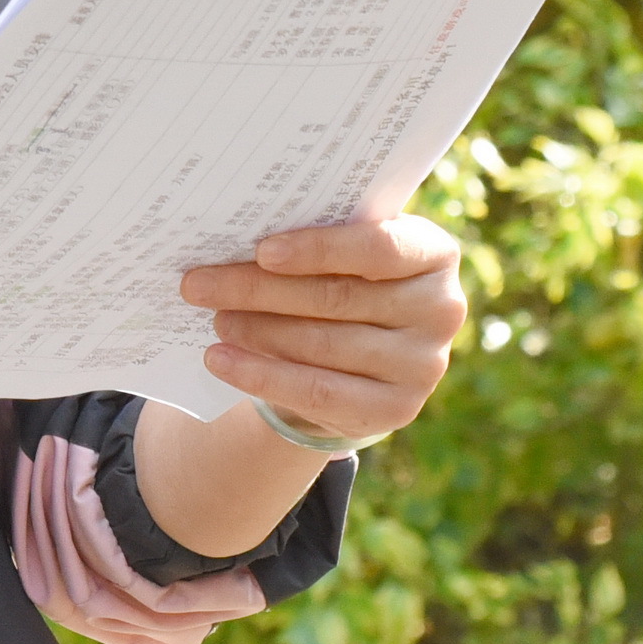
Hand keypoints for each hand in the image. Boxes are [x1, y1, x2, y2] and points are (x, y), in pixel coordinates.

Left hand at [181, 214, 468, 449]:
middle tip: (200, 284)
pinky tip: (220, 360)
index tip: (262, 250)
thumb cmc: (347, 278)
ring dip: (258, 331)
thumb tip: (235, 234)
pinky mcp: (396, 410)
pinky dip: (261, 376)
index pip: (378, 248)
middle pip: (338, 298)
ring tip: (213, 318)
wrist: (365, 353)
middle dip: (261, 290)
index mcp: (436, 253)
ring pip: (324, 346)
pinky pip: (318, 393)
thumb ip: (318, 237)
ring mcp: (424, 366)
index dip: (319, 249)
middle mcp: (442, 310)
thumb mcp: (347, 252)